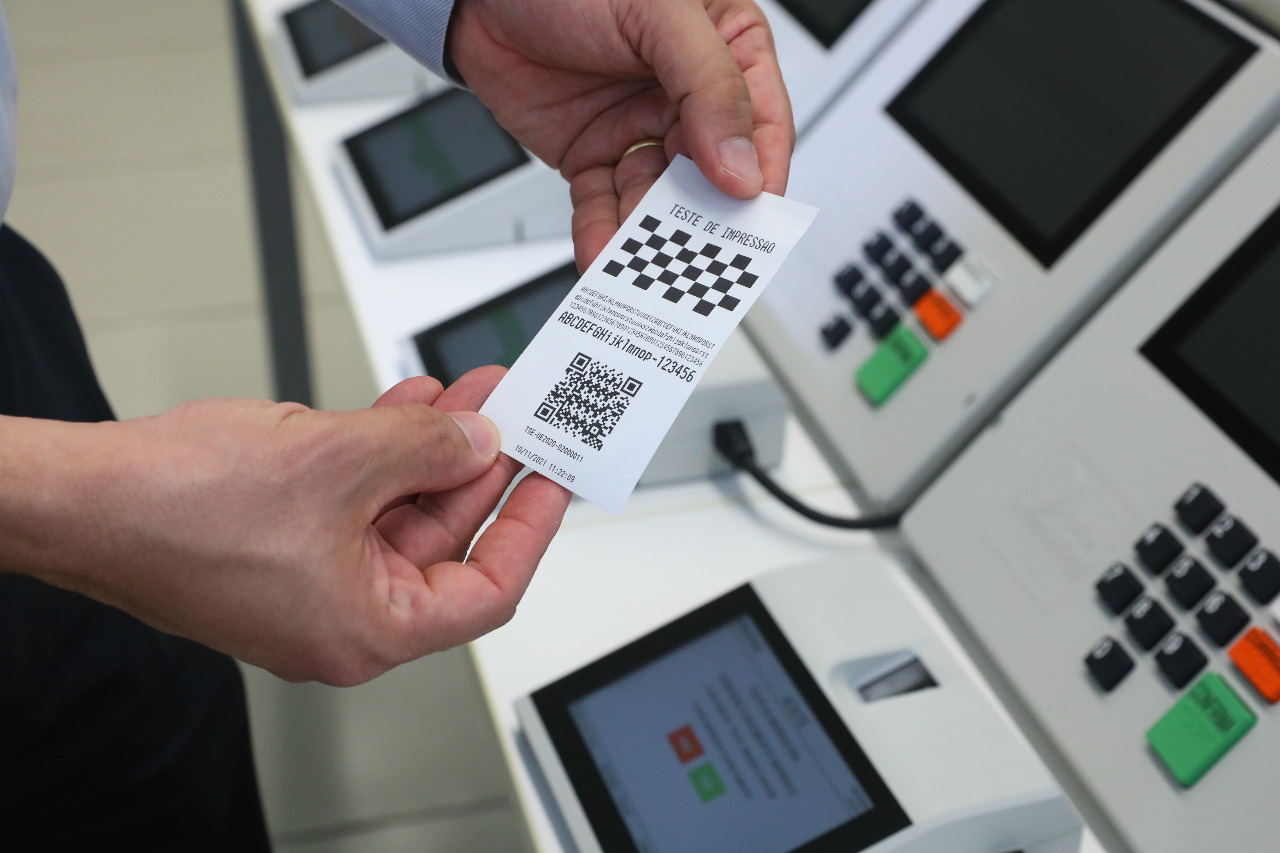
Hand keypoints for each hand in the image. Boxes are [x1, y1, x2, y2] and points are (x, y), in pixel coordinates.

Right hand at [4, 367, 570, 684]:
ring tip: (468, 394)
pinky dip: (384, 452)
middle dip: (479, 467)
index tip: (554, 479)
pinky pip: (356, 499)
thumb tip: (479, 444)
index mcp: (368, 631)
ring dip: (433, 450)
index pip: (487, 588)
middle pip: (446, 541)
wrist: (79, 496)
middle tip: (513, 415)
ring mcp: (312, 581)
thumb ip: (427, 449)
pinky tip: (409, 405)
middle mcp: (344, 618)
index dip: (530, 526)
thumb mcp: (339, 458)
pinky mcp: (284, 543)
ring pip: (401, 511)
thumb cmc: (177, 507)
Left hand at [447, 0, 793, 269]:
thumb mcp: (660, 13)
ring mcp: (639, 127)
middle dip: (702, 218)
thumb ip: (710, 86)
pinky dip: (603, 234)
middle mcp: (687, 95)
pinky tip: (604, 253)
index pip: (763, 122)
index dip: (761, 174)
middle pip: (712, 175)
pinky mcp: (593, 153)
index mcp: (727, 49)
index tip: (753, 218)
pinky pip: (605, 204)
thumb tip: (741, 165)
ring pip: (656, 198)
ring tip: (643, 266)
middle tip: (697, 257)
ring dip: (649, 237)